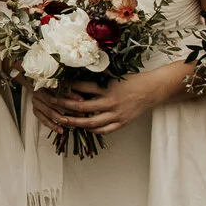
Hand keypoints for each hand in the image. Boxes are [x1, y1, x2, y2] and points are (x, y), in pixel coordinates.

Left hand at [44, 65, 182, 138]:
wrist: (152, 89)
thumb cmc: (132, 80)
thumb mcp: (114, 75)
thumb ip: (98, 78)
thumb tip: (78, 76)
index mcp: (107, 87)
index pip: (81, 87)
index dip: (67, 87)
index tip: (56, 86)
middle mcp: (110, 102)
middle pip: (81, 106)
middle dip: (64, 105)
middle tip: (52, 103)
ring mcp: (116, 114)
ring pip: (90, 122)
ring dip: (74, 122)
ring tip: (62, 120)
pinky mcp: (122, 123)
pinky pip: (103, 130)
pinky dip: (91, 129)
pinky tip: (83, 127)